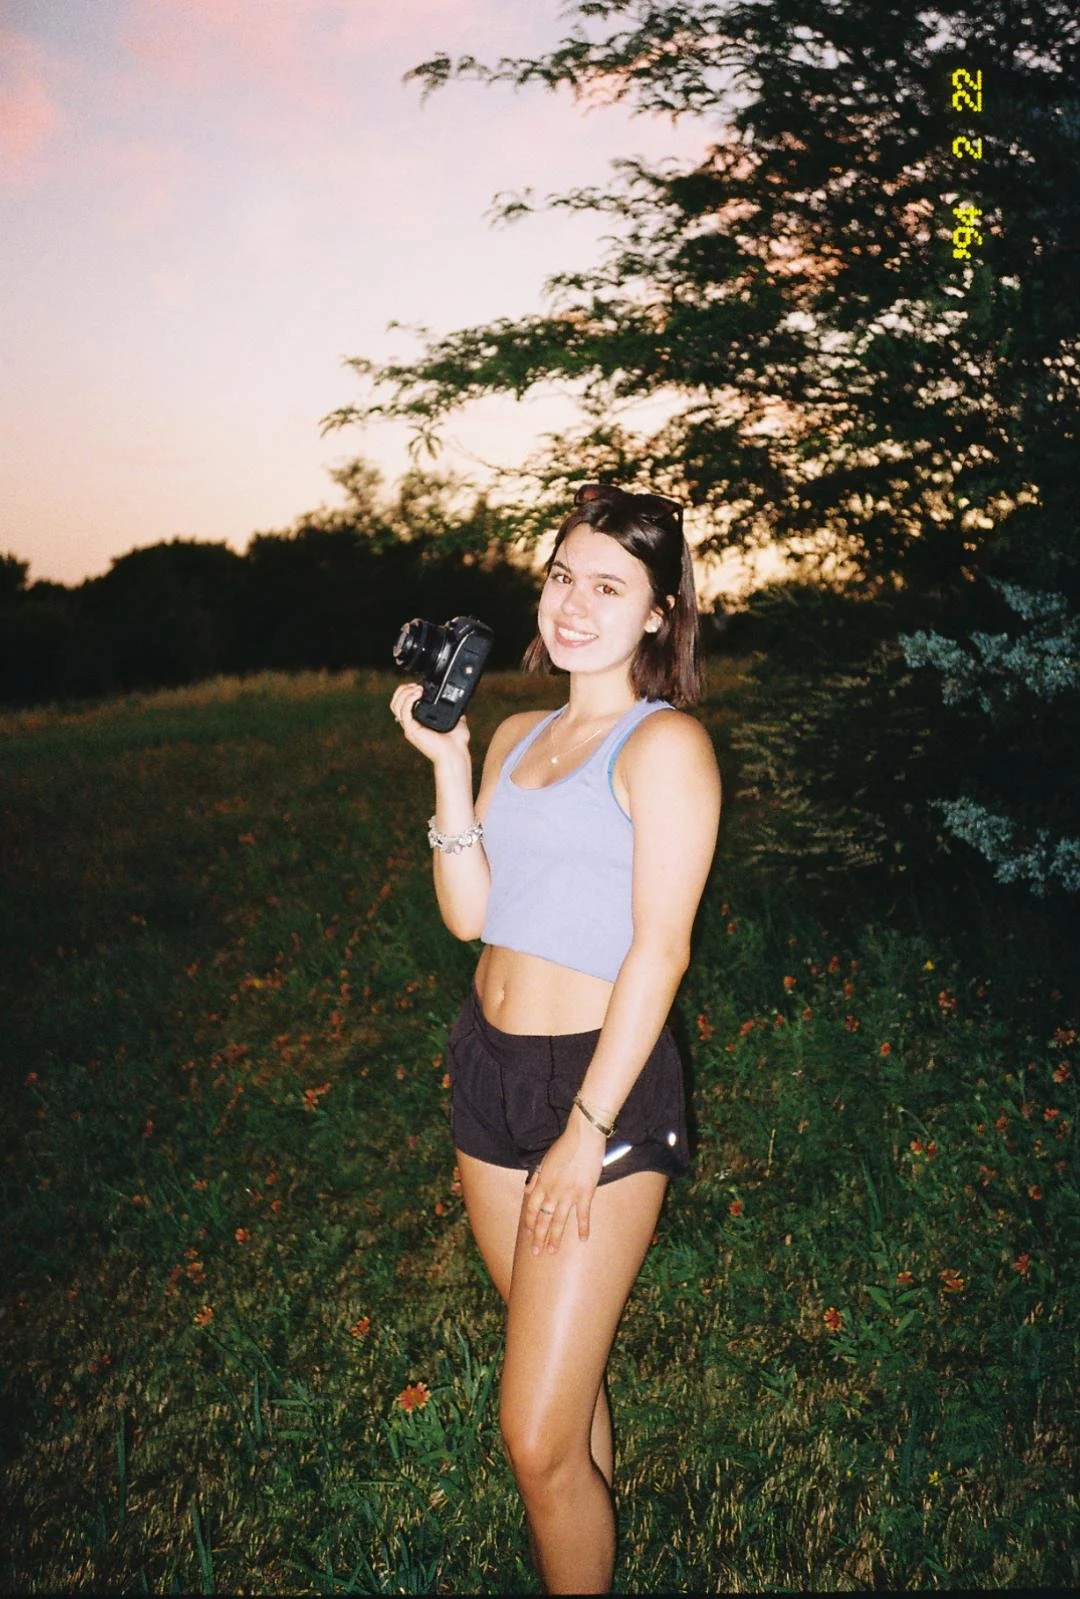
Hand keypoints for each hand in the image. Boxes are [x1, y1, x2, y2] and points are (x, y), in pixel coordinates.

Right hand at [389, 682, 470, 765]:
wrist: (455, 754)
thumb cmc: (456, 743)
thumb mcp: (457, 722)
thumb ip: (455, 714)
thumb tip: (460, 706)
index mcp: (418, 723)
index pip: (403, 705)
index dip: (407, 693)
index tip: (419, 686)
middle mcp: (411, 725)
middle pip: (395, 704)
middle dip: (402, 691)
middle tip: (416, 686)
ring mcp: (410, 728)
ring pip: (396, 706)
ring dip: (405, 693)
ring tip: (417, 689)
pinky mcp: (412, 730)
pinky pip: (404, 711)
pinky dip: (409, 699)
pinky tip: (417, 694)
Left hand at [523, 1113, 606, 1254]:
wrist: (583, 1138)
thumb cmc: (564, 1146)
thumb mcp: (545, 1160)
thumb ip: (536, 1177)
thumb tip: (527, 1190)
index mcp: (542, 1183)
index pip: (531, 1207)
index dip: (528, 1222)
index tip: (527, 1233)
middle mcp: (553, 1192)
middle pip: (542, 1218)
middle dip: (538, 1236)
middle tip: (536, 1252)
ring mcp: (569, 1194)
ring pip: (559, 1221)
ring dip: (555, 1237)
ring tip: (552, 1251)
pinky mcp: (585, 1193)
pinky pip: (583, 1215)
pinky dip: (583, 1227)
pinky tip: (583, 1239)